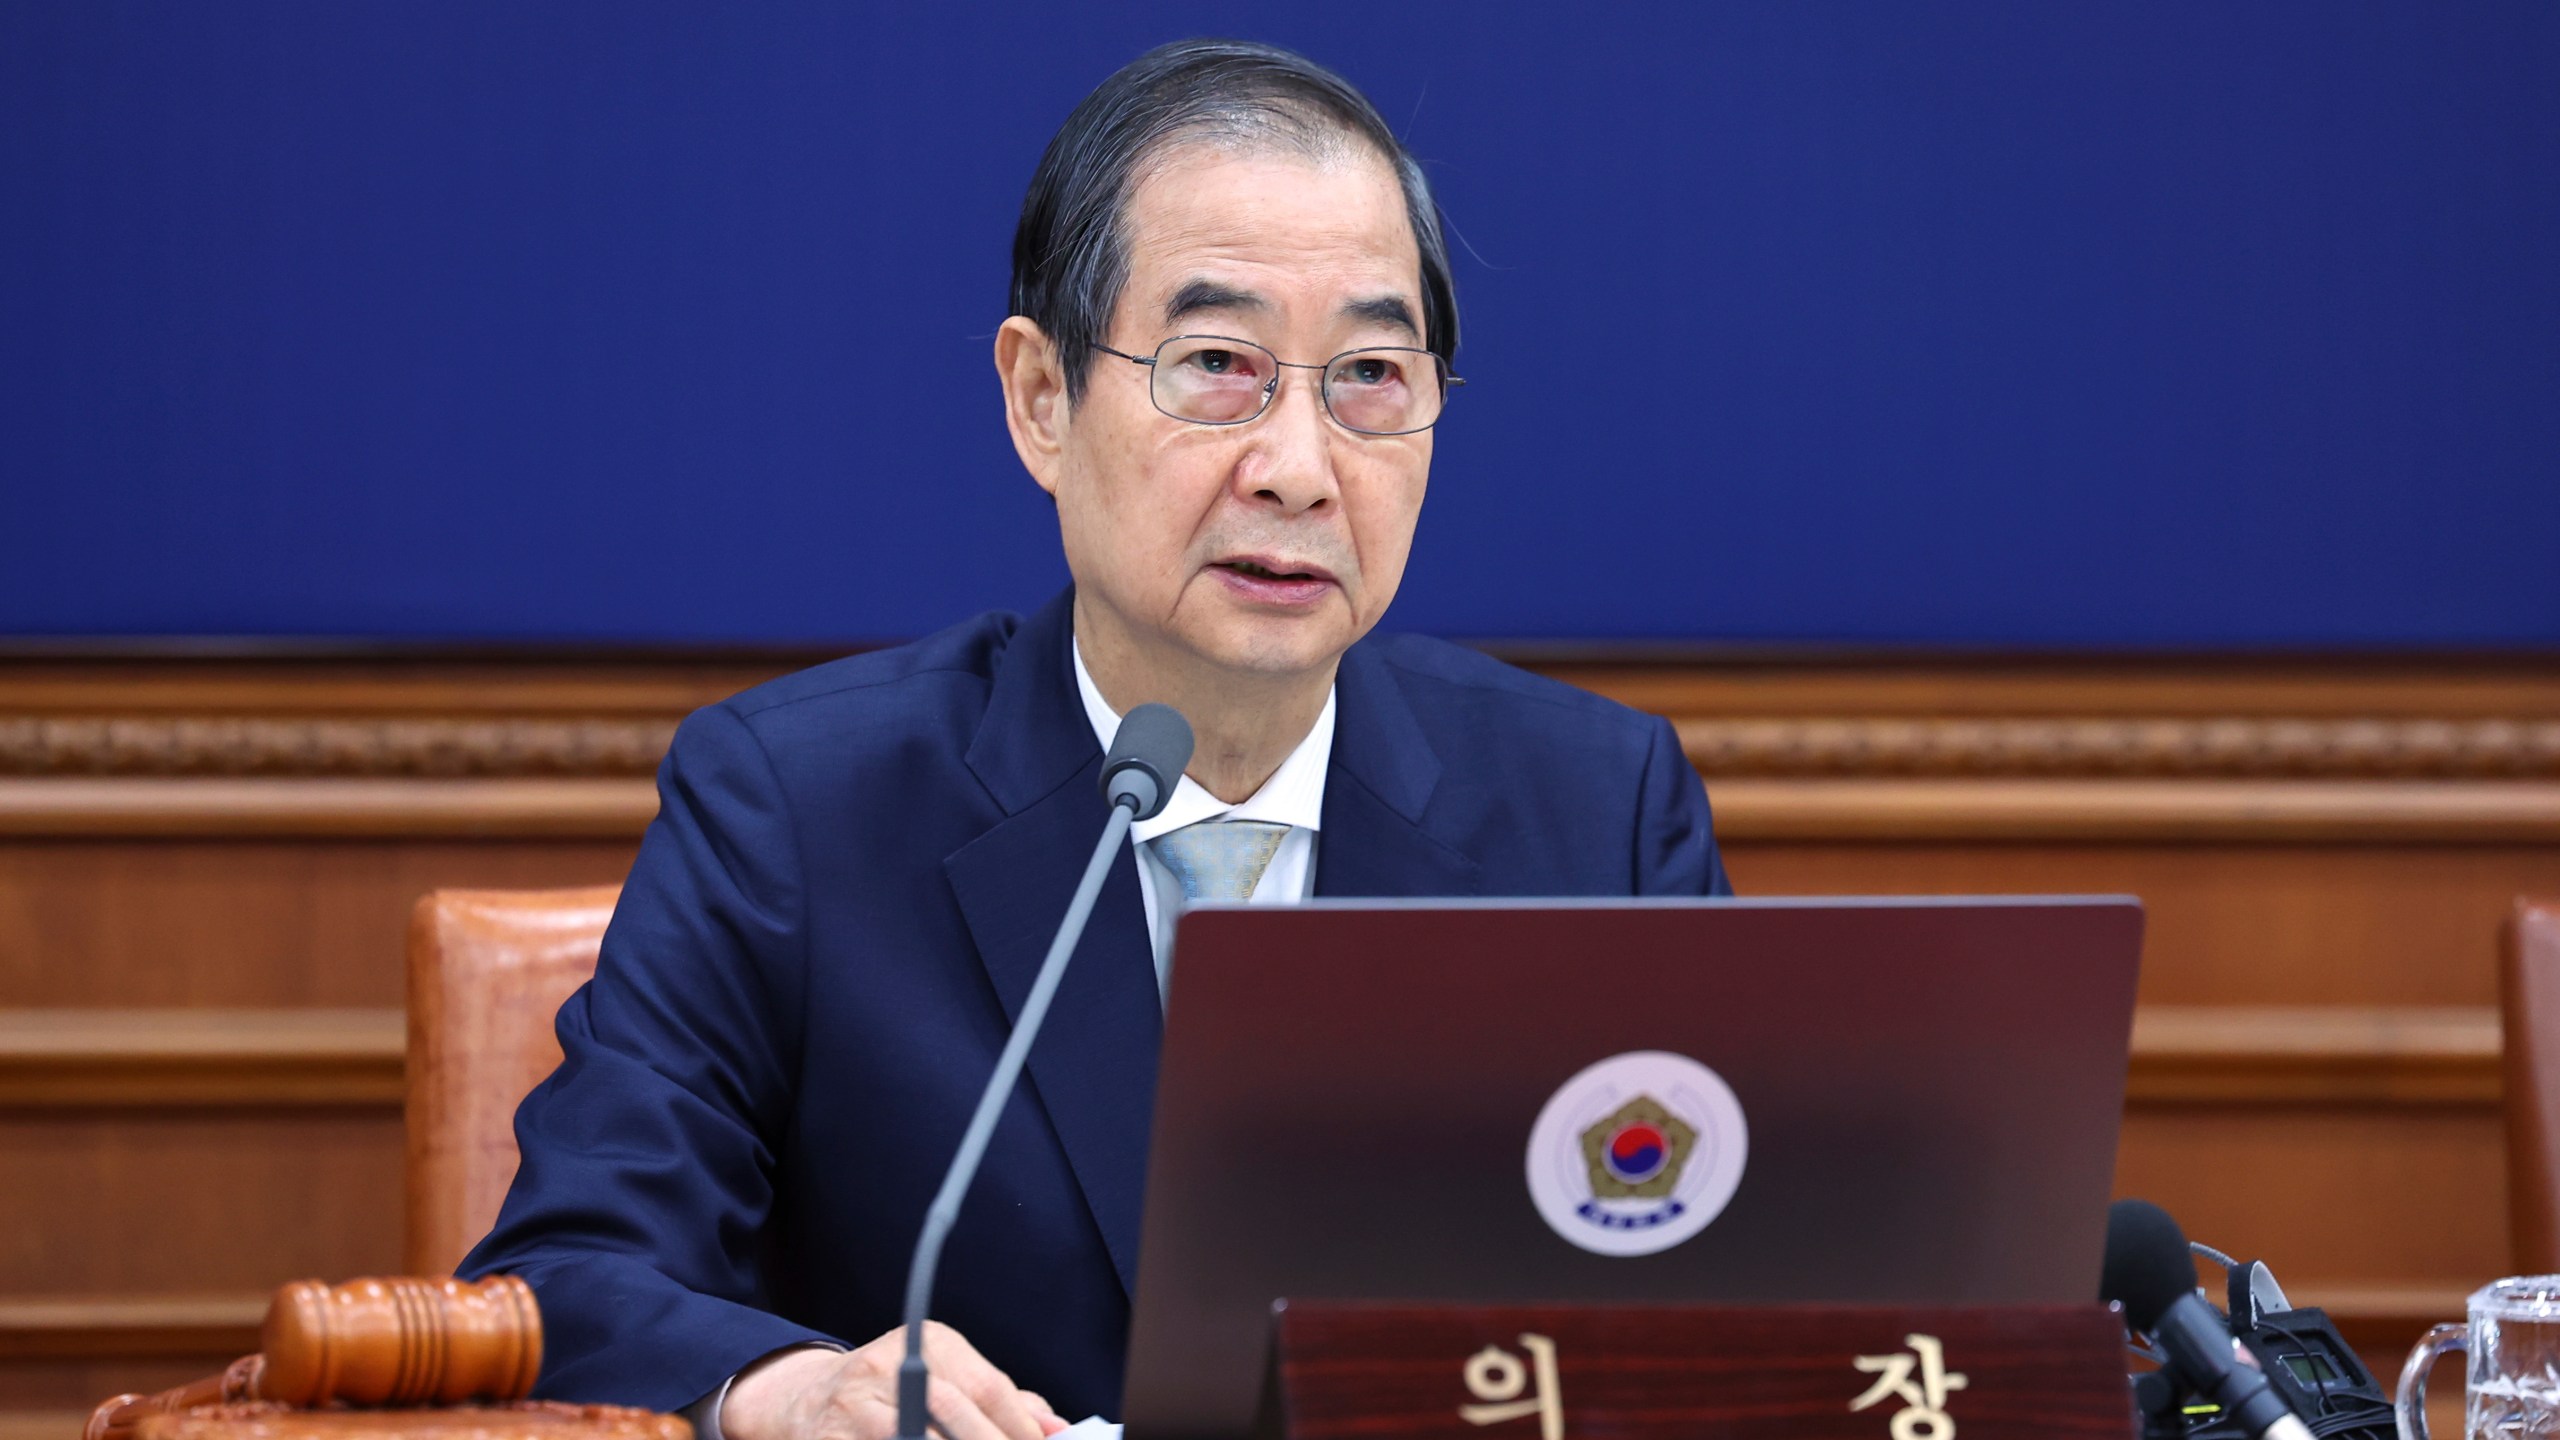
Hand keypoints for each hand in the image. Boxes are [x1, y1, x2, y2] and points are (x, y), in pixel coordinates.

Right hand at [721, 1322, 1068, 1439]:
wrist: (806, 1402)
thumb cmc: (893, 1394)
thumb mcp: (949, 1378)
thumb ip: (1004, 1401)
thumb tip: (1055, 1429)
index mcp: (931, 1341)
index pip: (989, 1388)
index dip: (1021, 1429)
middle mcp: (889, 1364)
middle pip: (958, 1416)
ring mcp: (855, 1404)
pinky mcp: (831, 1439)